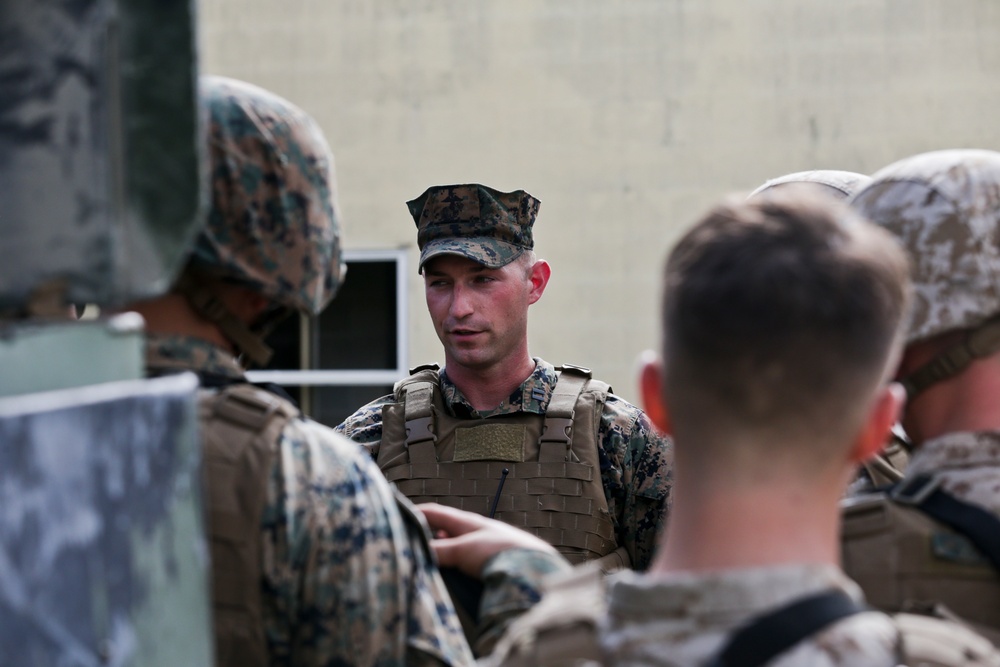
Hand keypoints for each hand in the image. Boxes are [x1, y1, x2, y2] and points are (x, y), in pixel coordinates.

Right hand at [417, 502, 559, 577]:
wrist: (533, 570)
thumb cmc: (501, 551)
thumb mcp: (464, 549)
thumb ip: (439, 550)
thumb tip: (416, 552)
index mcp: (466, 521)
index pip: (434, 512)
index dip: (415, 513)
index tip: (396, 518)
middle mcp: (471, 533)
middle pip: (440, 534)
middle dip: (424, 541)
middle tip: (406, 550)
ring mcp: (478, 550)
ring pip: (449, 552)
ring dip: (437, 559)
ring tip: (422, 568)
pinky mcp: (485, 568)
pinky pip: (459, 567)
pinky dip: (449, 571)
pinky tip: (444, 581)